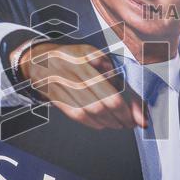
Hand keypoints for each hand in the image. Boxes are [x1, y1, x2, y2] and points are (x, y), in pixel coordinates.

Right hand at [16, 41, 147, 129]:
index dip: (128, 105)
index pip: (112, 87)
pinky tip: (102, 124)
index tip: (140, 117)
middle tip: (131, 122)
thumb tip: (135, 104)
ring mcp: (60, 84)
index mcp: (85, 56)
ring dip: (108, 121)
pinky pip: (75, 114)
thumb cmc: (73, 57)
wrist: (39, 59)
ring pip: (88, 111)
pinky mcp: (54, 96)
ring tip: (119, 124)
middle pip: (101, 102)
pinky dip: (92, 122)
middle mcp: (71, 70)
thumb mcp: (94, 55)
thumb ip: (115, 74)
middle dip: (120, 116)